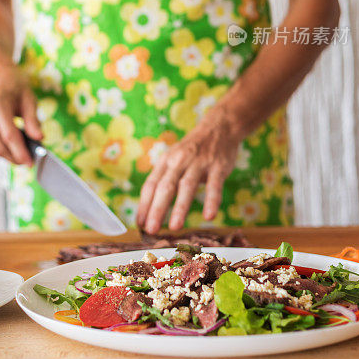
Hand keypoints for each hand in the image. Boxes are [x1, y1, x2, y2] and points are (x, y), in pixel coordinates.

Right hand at [0, 63, 42, 163]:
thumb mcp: (29, 98)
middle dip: (15, 158)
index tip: (31, 162)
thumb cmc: (14, 85)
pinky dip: (4, 147)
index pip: (8, 135)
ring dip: (10, 154)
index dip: (20, 152)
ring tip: (26, 151)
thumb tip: (40, 139)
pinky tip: (15, 143)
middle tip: (30, 162)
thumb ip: (33, 120)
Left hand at [136, 106, 240, 233]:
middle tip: (151, 230)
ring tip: (174, 227)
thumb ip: (163, 180)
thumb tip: (149, 209)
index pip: (150, 185)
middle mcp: (179, 161)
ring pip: (187, 186)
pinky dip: (211, 201)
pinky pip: (214, 185)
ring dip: (180, 207)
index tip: (139, 224)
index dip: (144, 205)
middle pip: (165, 187)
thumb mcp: (173, 159)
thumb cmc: (192, 151)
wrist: (219, 128)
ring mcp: (199, 163)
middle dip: (157, 209)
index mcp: (165, 161)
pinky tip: (208, 216)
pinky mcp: (218, 167)